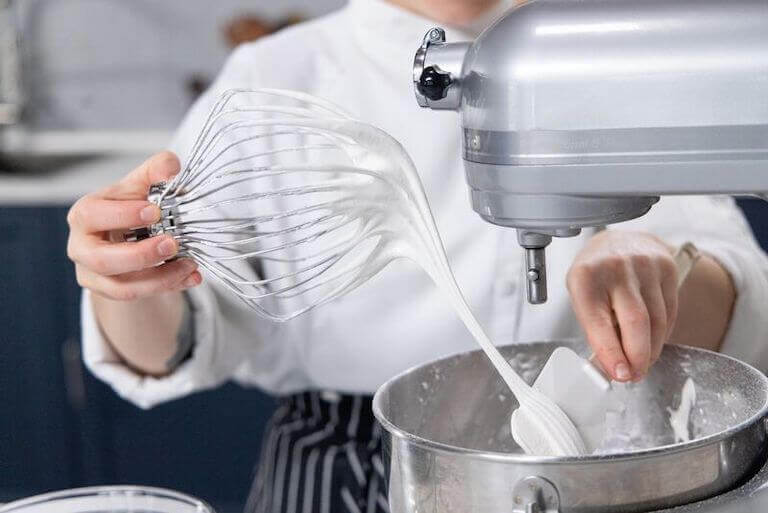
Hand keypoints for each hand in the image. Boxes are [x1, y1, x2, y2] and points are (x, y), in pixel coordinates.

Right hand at [67, 152, 201, 300]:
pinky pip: (138, 297)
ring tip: (190, 265)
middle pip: (102, 259)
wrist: (126, 236)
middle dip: (140, 255)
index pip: (93, 215)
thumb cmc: (129, 208)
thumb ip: (156, 170)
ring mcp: (93, 274)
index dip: (122, 215)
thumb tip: (170, 167)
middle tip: (172, 244)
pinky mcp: (110, 292)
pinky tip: (190, 277)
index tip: (155, 211)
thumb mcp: (142, 185)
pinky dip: (168, 287)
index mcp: (85, 214)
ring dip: (160, 278)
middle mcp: (82, 247)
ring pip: (122, 287)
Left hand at [567, 230, 677, 381]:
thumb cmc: (595, 275)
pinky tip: (653, 342)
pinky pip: (670, 312)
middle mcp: (616, 268)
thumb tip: (609, 367)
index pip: (599, 321)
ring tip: (642, 364)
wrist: (618, 241)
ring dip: (651, 350)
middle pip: (635, 321)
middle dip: (637, 356)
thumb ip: (594, 329)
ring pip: (656, 320)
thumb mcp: (581, 296)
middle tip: (634, 376)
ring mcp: (644, 266)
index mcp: (585, 277)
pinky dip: (662, 334)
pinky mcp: (667, 268)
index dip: (610, 351)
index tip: (619, 374)